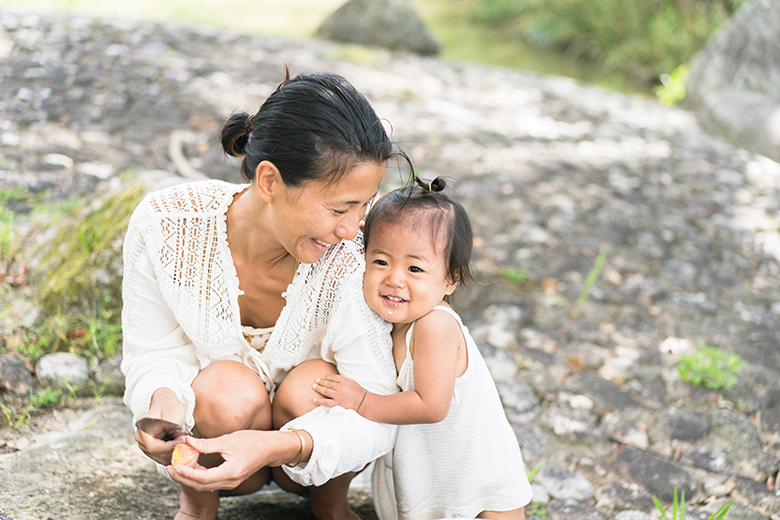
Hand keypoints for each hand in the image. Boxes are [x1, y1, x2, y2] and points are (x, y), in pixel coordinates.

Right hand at [134, 388, 186, 464]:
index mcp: (143, 427)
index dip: (167, 447)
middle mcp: (140, 437)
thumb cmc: (170, 406)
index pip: (152, 446)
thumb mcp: (173, 413)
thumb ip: (173, 428)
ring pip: (157, 457)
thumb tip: (178, 442)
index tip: (180, 442)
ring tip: (184, 448)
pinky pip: (159, 456)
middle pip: (154, 453)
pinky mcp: (150, 448)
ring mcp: (144, 444)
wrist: (166, 404)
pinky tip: (179, 451)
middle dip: (171, 451)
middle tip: (185, 446)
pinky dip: (170, 456)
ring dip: (171, 455)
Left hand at [167, 430, 297, 491]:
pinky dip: (200, 476)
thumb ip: (207, 444)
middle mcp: (230, 481)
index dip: (185, 473)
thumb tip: (188, 442)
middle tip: (169, 468)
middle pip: (201, 485)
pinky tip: (193, 467)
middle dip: (183, 477)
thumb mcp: (228, 440)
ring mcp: (231, 483)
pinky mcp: (231, 479)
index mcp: (230, 472)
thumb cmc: (253, 441)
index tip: (173, 465)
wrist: (271, 448)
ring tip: (177, 466)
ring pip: (205, 485)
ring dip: (190, 477)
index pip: (202, 478)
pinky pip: (211, 482)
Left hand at [312, 374, 366, 410]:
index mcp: (345, 381)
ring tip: (313, 386)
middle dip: (321, 381)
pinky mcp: (337, 404)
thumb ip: (343, 380)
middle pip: (328, 383)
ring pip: (326, 391)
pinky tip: (314, 399)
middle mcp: (340, 388)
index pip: (333, 377)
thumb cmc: (358, 392)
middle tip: (316, 380)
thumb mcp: (352, 382)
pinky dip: (319, 401)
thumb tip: (333, 379)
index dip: (327, 377)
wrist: (362, 403)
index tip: (323, 377)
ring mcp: (338, 396)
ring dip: (319, 388)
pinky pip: (326, 402)